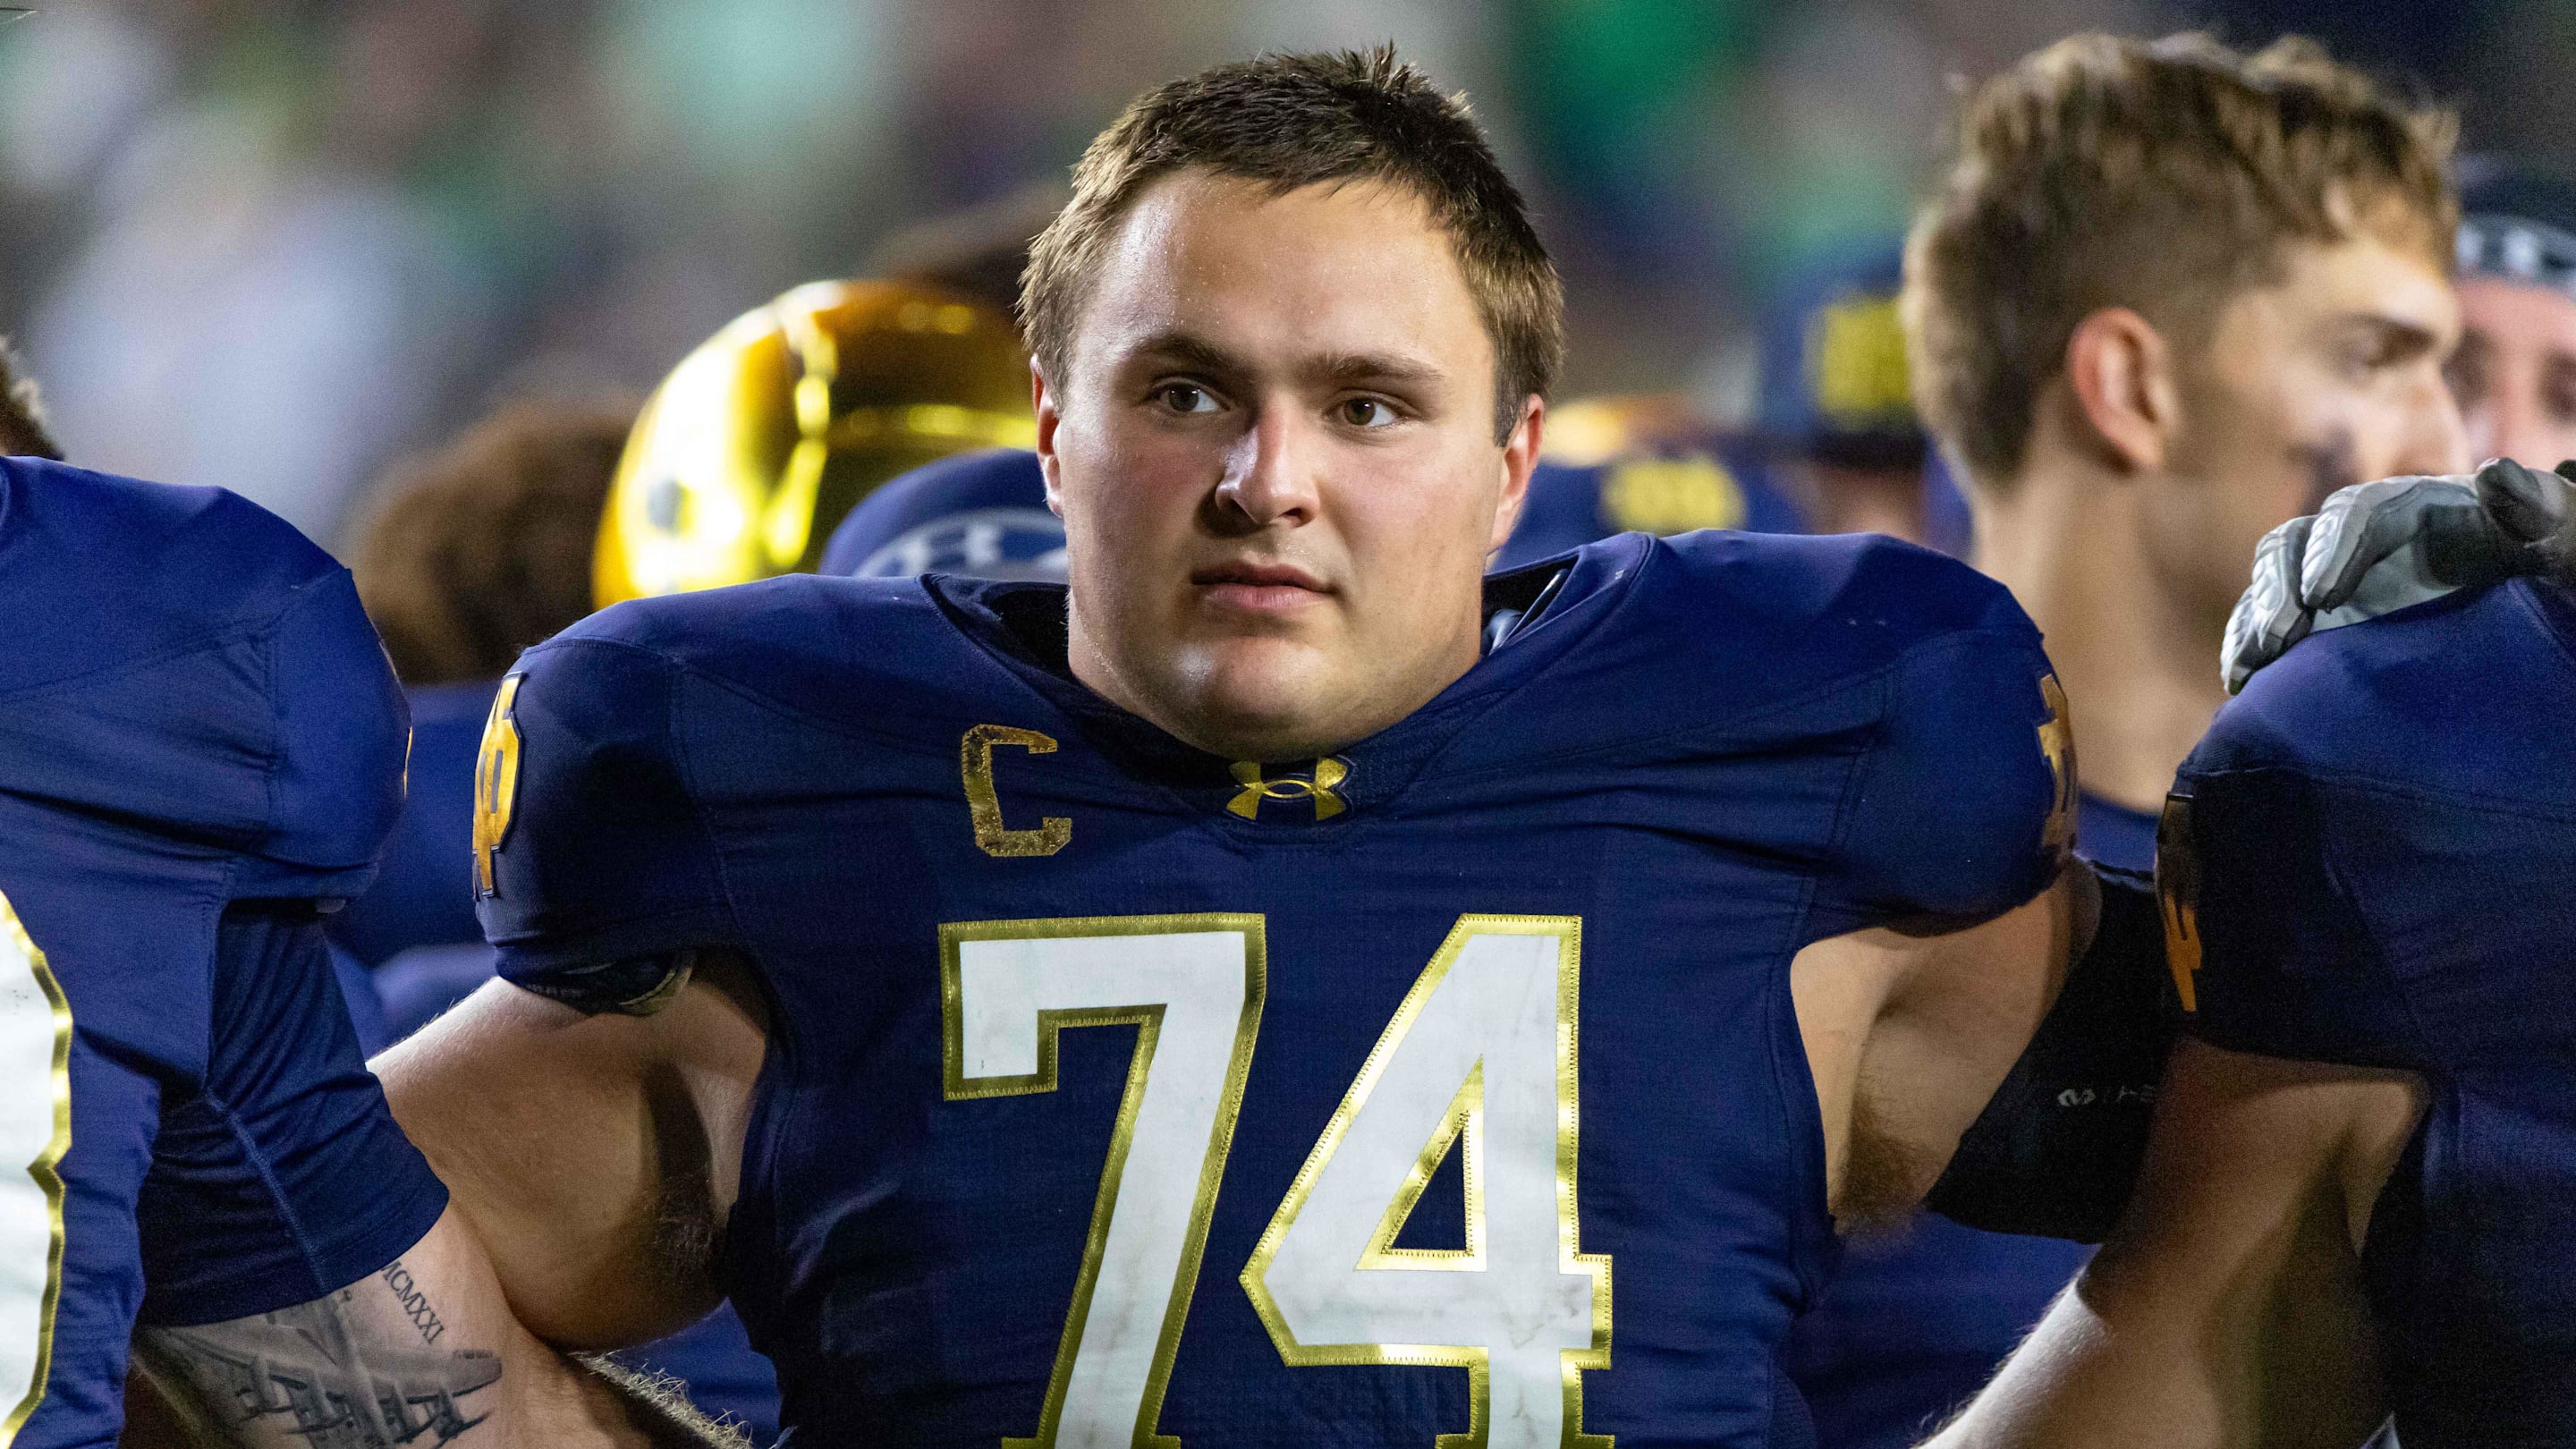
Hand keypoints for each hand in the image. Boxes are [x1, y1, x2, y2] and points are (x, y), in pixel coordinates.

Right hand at [2222, 457, 2574, 692]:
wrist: (2539, 604)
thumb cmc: (2554, 565)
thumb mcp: (2562, 539)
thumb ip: (2540, 511)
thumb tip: (2495, 473)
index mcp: (2418, 508)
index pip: (2359, 512)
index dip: (2333, 549)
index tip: (2322, 597)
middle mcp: (2364, 537)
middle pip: (2297, 541)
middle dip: (2277, 587)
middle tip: (2279, 638)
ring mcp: (2337, 576)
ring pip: (2272, 580)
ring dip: (2253, 618)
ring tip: (2249, 666)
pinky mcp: (2320, 617)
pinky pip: (2266, 619)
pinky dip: (2247, 644)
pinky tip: (2242, 679)